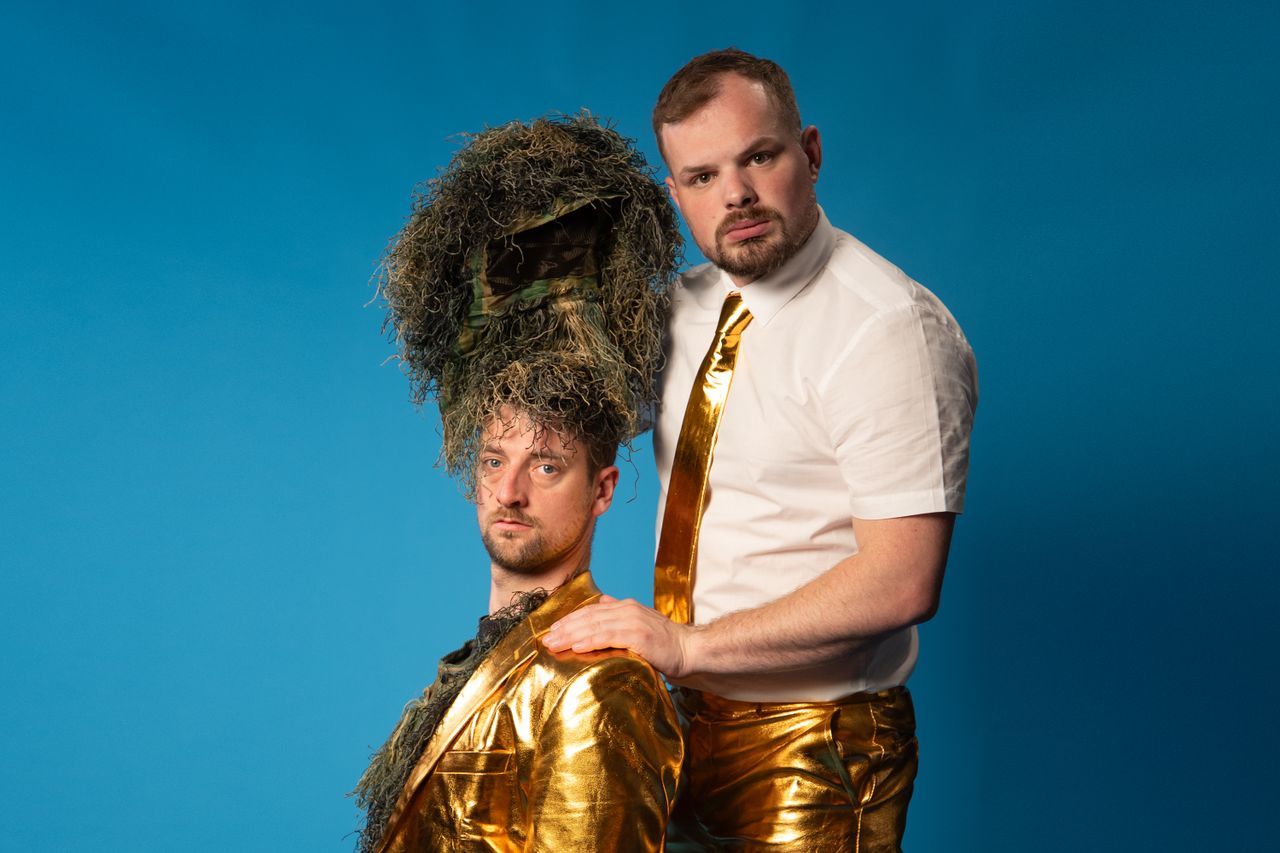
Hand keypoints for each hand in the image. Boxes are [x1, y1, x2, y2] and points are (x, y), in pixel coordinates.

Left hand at [542, 596, 697, 678]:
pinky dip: (590, 641)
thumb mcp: (640, 624)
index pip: (590, 612)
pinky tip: (576, 647)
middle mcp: (627, 609)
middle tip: (546, 640)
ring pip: (594, 626)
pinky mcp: (638, 635)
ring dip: (571, 636)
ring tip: (554, 644)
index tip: (552, 630)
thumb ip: (620, 614)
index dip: (569, 620)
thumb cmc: (664, 643)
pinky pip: (608, 637)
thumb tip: (601, 603)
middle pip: (588, 617)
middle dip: (564, 628)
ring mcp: (633, 621)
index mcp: (625, 606)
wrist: (690, 649)